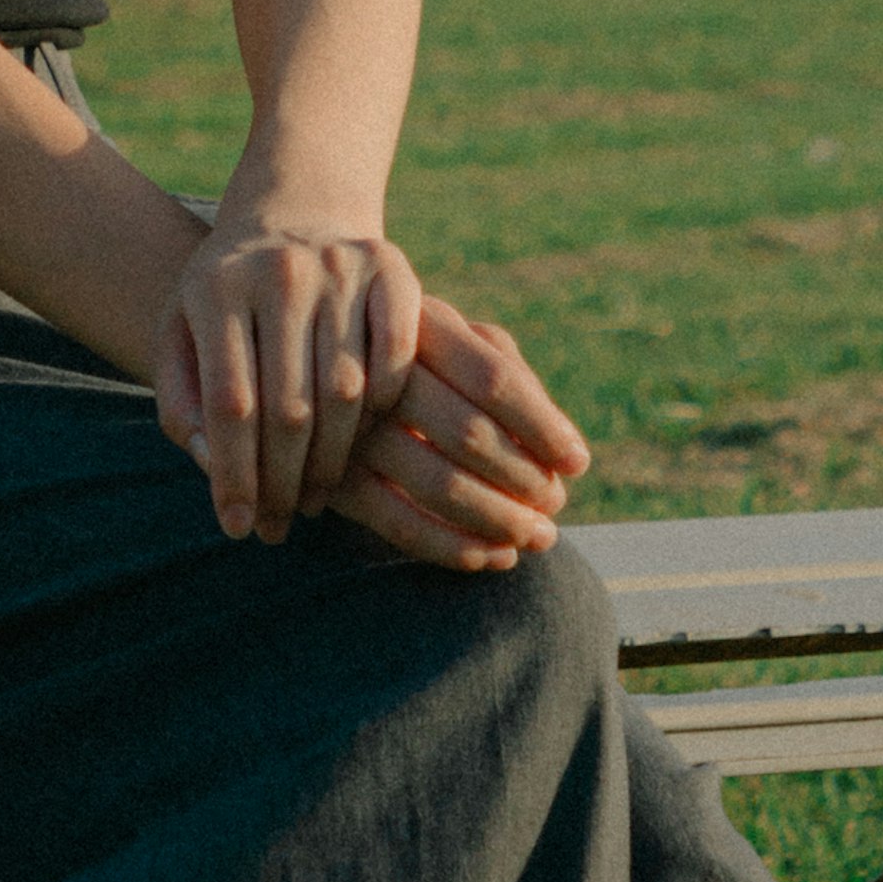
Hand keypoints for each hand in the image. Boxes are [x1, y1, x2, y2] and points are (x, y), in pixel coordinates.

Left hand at [152, 207, 421, 538]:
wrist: (292, 212)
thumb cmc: (229, 296)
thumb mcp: (183, 333)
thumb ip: (183, 401)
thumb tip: (212, 464)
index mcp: (215, 287)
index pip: (229, 403)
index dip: (234, 475)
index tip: (238, 526)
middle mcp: (278, 271)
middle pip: (288, 407)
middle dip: (283, 482)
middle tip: (280, 523)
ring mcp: (338, 265)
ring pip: (344, 392)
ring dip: (333, 461)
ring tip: (316, 497)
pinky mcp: (390, 267)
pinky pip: (396, 358)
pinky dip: (385, 408)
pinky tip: (363, 438)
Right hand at [323, 288, 589, 576]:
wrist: (303, 362)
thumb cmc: (408, 348)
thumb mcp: (448, 335)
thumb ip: (504, 370)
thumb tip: (563, 450)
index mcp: (420, 323)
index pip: (494, 377)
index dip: (543, 425)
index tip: (578, 462)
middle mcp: (381, 370)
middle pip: (471, 433)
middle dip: (526, 479)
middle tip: (556, 506)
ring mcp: (351, 426)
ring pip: (440, 483)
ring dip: (500, 521)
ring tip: (538, 537)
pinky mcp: (333, 477)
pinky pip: (400, 523)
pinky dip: (455, 549)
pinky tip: (492, 558)